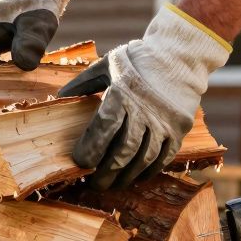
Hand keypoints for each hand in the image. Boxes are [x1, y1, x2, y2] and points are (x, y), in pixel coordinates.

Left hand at [58, 4, 230, 188]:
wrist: (181, 56)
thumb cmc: (138, 59)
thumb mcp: (108, 63)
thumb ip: (84, 82)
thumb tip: (59, 96)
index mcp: (124, 91)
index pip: (104, 126)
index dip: (91, 148)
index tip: (80, 162)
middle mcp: (145, 109)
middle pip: (124, 149)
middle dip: (106, 171)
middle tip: (94, 184)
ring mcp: (164, 121)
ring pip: (144, 158)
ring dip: (126, 176)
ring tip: (113, 184)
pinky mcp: (179, 129)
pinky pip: (163, 157)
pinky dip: (148, 171)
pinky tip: (135, 176)